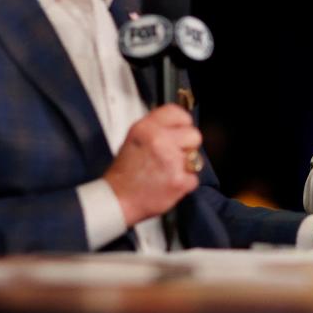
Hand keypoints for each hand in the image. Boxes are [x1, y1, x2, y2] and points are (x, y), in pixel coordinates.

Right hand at [104, 104, 202, 225]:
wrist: (117, 199)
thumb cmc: (125, 173)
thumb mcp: (134, 140)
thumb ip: (156, 129)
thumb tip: (176, 125)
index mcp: (146, 128)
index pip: (176, 112)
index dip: (182, 123)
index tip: (181, 131)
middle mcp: (159, 140)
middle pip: (193, 134)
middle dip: (187, 146)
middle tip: (173, 155)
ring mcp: (171, 161)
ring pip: (196, 157)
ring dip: (186, 165)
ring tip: (167, 171)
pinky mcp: (179, 180)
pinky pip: (194, 178)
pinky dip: (184, 184)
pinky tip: (168, 183)